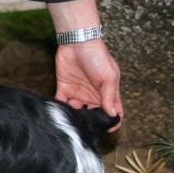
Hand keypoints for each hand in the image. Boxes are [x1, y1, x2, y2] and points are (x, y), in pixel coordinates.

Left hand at [47, 0, 122, 131]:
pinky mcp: (64, 89)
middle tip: (86, 130)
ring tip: (72, 123)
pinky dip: (60, 109)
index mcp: (106, 92)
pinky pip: (61, 103)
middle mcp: (92, 95)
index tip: (108, 130)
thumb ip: (110, 96)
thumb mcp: (109, 76)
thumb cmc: (98, 56)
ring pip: (76, 111)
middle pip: (92, 114)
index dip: (111, 121)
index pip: (112, 111)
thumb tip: (113, 114)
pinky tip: (60, 114)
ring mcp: (78, 93)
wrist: (77, 42)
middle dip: (90, 123)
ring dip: (74, 117)